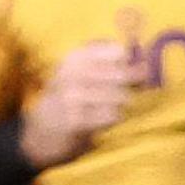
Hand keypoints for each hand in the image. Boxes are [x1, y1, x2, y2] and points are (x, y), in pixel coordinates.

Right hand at [20, 41, 139, 168]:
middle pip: (123, 74)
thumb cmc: (69, 99)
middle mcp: (71, 73)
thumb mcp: (79, 73)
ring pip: (121, 96)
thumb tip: (145, 61)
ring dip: (123, 104)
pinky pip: (112, 116)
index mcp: (74, 58)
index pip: (118, 51)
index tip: (137, 67)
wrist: (39, 133)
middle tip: (133, 89)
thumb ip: (108, 63)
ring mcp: (72, 97)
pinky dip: (114, 118)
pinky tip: (102, 119)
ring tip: (110, 107)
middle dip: (135, 84)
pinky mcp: (75, 120)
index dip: (131, 62)